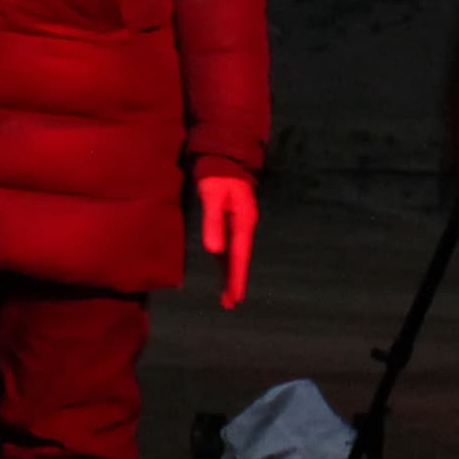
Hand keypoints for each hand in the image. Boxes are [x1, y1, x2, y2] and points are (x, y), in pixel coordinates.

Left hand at [198, 169, 257, 308]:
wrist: (224, 154)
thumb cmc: (217, 174)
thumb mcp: (213, 195)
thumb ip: (213, 221)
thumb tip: (215, 250)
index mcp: (244, 220)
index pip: (240, 255)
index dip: (236, 277)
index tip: (235, 298)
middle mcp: (245, 224)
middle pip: (240, 258)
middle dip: (235, 280)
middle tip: (230, 304)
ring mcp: (239, 222)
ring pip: (236, 253)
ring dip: (231, 273)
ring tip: (228, 295)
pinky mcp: (232, 219)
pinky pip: (232, 245)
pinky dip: (228, 260)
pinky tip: (223, 269)